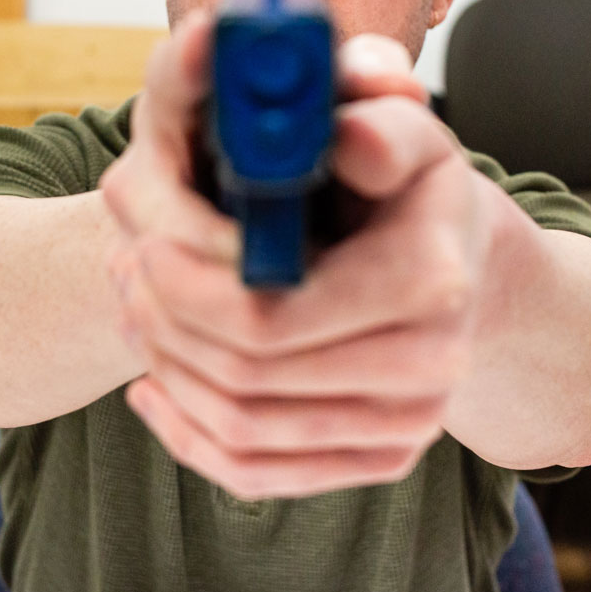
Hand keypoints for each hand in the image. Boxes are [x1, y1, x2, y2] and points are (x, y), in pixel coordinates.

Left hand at [100, 19, 492, 500]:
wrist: (465, 263)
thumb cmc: (414, 185)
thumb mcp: (404, 130)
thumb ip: (376, 118)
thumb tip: (345, 135)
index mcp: (429, 279)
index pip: (271, 317)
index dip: (188, 290)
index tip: (143, 244)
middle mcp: (430, 366)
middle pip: (248, 378)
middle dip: (168, 325)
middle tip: (125, 270)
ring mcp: (407, 425)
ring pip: (243, 430)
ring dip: (170, 371)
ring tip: (134, 309)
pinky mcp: (378, 460)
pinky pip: (258, 473)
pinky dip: (189, 435)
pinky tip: (152, 387)